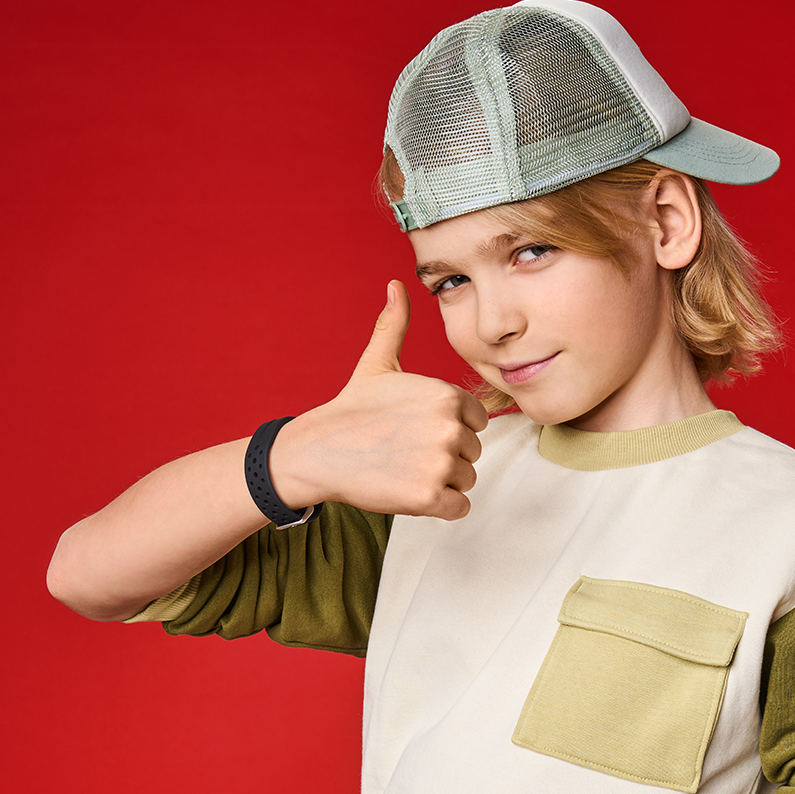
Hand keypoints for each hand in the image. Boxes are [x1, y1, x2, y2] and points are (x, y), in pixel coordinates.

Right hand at [270, 281, 488, 518]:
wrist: (318, 452)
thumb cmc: (351, 410)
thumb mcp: (377, 363)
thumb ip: (395, 326)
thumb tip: (396, 286)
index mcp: (446, 395)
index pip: (477, 421)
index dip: (450, 428)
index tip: (418, 430)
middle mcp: (449, 427)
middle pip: (472, 451)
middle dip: (446, 456)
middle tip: (407, 452)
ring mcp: (440, 463)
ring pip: (466, 479)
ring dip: (442, 481)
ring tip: (406, 469)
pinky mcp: (430, 497)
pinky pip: (460, 507)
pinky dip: (440, 506)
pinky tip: (411, 490)